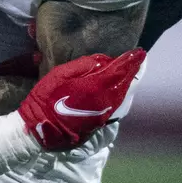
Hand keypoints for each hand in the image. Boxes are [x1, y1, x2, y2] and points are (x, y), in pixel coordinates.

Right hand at [18, 50, 145, 149]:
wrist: (42, 130)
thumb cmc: (46, 99)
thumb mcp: (59, 75)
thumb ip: (82, 66)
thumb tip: (102, 61)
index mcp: (95, 87)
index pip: (119, 71)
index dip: (130, 61)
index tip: (139, 52)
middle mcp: (105, 102)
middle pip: (125, 84)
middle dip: (133, 70)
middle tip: (139, 58)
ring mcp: (105, 114)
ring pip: (123, 95)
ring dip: (128, 82)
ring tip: (132, 70)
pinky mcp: (101, 122)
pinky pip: (117, 103)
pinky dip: (122, 92)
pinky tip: (119, 86)